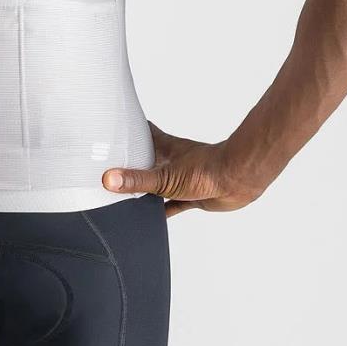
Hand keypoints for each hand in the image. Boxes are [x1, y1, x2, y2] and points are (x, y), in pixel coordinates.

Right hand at [102, 121, 265, 217]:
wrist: (237, 180)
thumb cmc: (207, 169)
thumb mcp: (165, 177)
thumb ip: (137, 180)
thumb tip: (109, 179)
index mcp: (165, 148)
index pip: (142, 133)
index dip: (128, 130)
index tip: (112, 129)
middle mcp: (173, 160)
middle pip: (148, 159)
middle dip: (132, 162)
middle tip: (113, 166)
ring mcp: (182, 178)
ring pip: (159, 182)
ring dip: (146, 187)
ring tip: (126, 193)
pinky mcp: (192, 195)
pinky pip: (173, 203)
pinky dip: (163, 209)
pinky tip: (154, 216)